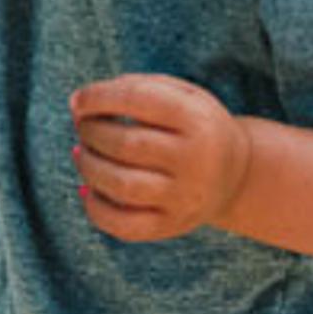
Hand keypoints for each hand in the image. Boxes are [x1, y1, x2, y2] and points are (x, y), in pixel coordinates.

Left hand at [70, 74, 251, 241]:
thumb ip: (135, 87)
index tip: (77, 101)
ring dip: (88, 166)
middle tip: (83, 127)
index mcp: (197, 119)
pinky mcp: (172, 225)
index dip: (98, 98)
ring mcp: (184, 197)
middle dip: (91, 132)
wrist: (235, 175)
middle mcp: (194, 160)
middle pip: (126, 144)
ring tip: (82, 153)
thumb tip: (80, 103)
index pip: (138, 100)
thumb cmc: (192, 126)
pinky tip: (88, 189)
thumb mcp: (181, 95)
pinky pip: (124, 224)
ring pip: (121, 185)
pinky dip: (95, 207)